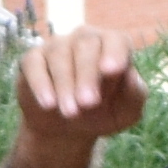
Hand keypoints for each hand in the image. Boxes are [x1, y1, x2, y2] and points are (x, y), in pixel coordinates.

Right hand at [10, 29, 143, 161]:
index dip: (114, 52)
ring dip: (65, 85)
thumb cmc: (102, 113)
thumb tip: (131, 76)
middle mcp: (85, 39)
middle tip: (88, 103)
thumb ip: (135, 94)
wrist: (67, 128)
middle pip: (85, 45)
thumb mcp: (125, 112)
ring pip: (59, 55)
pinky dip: (41, 84)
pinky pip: (34, 64)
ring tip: (70, 113)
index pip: (116, 40)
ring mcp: (58, 46)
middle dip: (87, 75)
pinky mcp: (33, 59)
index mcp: (112, 46)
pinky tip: (48, 104)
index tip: (112, 70)